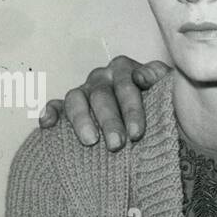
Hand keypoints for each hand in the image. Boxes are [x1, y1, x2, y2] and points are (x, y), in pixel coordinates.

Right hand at [38, 55, 169, 148]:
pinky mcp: (70, 105)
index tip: (137, 133)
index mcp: (126, 70)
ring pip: (77, 99)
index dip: (132, 109)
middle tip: (117, 145)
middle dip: (110, 121)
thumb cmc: (163, 106)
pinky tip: (47, 125)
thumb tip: (143, 76)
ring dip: (82, 119)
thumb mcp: (170, 91)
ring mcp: (85, 91)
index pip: (127, 85)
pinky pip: (56, 106)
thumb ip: (162, 80)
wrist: (158, 121)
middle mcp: (103, 77)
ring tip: (90, 142)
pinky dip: (51, 113)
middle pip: (102, 95)